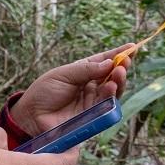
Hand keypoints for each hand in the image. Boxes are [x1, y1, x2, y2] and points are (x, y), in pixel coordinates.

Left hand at [10, 44, 134, 136]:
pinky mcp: (93, 116)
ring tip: (120, 72)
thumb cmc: (44, 92)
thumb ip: (85, 70)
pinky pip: (107, 105)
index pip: (103, 61)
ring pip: (113, 91)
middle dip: (121, 67)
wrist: (31, 115)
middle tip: (126, 61)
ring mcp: (92, 102)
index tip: (132, 47)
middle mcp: (90, 86)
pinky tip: (111, 87)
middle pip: (112, 76)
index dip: (118, 55)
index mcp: (82, 72)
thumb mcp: (63, 74)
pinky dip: (111, 96)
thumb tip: (109, 64)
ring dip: (119, 81)